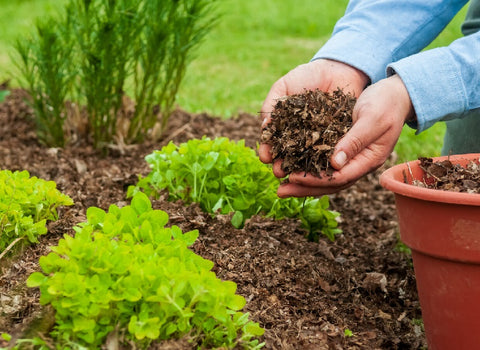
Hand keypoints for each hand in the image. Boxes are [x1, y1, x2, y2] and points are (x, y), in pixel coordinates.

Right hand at [259, 59, 368, 163]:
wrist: (338, 68)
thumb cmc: (307, 76)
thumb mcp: (284, 86)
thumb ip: (272, 104)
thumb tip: (265, 125)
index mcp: (284, 126)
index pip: (272, 142)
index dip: (267, 150)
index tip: (264, 157)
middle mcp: (299, 136)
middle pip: (288, 155)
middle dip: (281, 164)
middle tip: (279, 172)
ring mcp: (318, 139)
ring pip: (307, 158)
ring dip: (300, 168)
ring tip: (295, 175)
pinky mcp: (337, 139)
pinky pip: (329, 151)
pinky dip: (323, 160)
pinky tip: (318, 167)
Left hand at [275, 74, 414, 196]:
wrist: (396, 94)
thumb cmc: (386, 102)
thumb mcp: (371, 118)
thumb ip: (355, 141)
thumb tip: (334, 164)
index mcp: (369, 159)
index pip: (339, 177)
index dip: (315, 179)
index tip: (293, 177)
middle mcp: (359, 163)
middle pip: (330, 183)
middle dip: (304, 188)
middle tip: (280, 192)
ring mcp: (352, 158)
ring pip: (326, 176)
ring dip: (304, 182)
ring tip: (281, 185)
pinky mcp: (345, 149)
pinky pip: (324, 164)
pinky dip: (308, 167)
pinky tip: (292, 166)